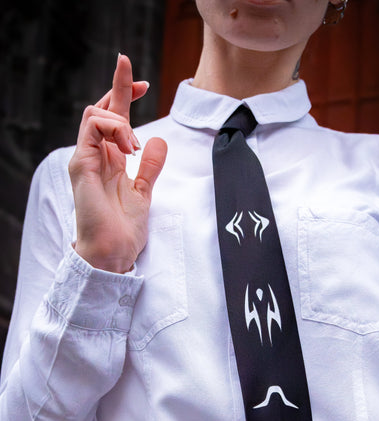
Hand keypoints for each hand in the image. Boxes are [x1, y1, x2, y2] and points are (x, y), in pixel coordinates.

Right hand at [69, 54, 167, 272]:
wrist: (113, 251)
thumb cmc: (123, 228)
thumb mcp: (144, 191)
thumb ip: (150, 166)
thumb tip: (159, 140)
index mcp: (109, 160)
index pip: (114, 119)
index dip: (126, 96)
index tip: (144, 84)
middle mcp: (95, 156)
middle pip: (101, 109)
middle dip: (119, 86)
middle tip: (135, 73)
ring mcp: (86, 159)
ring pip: (96, 114)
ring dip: (121, 120)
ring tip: (135, 146)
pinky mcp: (81, 164)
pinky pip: (92, 127)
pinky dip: (114, 128)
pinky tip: (128, 146)